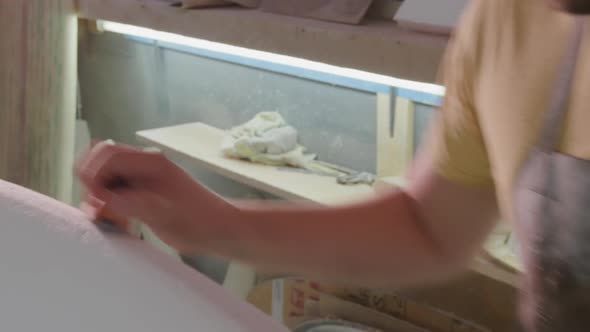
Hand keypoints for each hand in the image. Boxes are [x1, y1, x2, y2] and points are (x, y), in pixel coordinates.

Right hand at [76, 142, 237, 253]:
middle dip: (92, 185)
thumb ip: (128, 201)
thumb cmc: (198, 220)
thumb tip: (97, 193)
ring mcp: (143, 178)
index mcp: (149, 161)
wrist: (220, 229)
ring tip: (108, 219)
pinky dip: (110, 205)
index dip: (91, 174)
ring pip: (106, 178)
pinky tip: (119, 222)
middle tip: (98, 211)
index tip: (93, 201)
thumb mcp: (162, 214)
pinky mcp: (143, 192)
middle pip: (101, 162)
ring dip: (100, 197)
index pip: (106, 153)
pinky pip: (115, 191)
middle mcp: (144, 165)